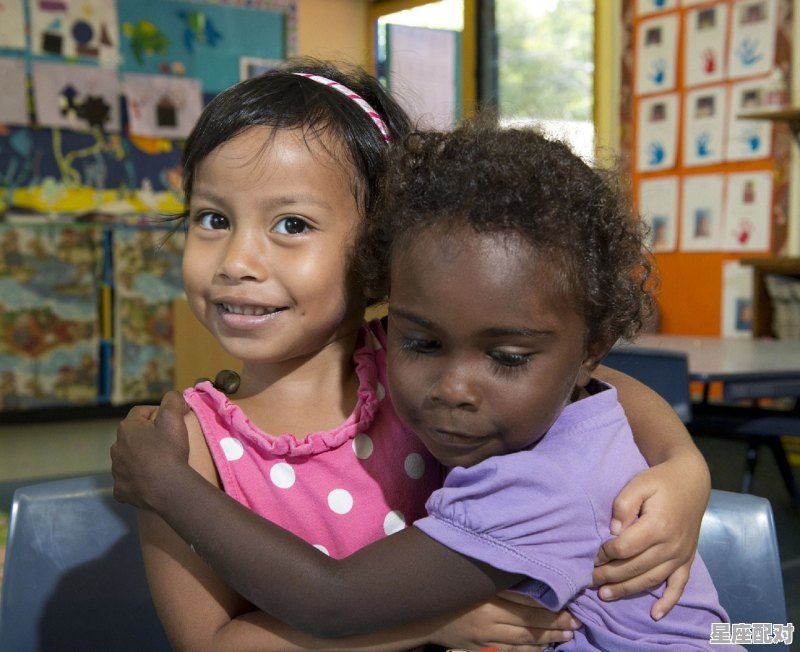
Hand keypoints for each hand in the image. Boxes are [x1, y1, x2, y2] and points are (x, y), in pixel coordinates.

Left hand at [110, 390, 190, 509]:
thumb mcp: (174, 418)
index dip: (156, 413)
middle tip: (166, 443)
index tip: (171, 421)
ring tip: (160, 463)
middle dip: (146, 437)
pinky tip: (151, 481)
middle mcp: (116, 448)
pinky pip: (128, 481)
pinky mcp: (120, 490)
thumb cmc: (169, 450)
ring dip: (140, 458)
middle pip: (133, 437)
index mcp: (126, 428)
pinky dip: (138, 480)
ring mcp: (117, 471)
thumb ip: (173, 400)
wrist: (167, 488)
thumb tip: (174, 396)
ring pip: (129, 459)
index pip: (140, 412)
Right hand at [433, 591, 579, 650]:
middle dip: (556, 623)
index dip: (550, 603)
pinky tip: (545, 647)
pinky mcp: (484, 647)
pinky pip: (513, 650)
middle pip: (530, 622)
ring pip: (525, 639)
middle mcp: (490, 618)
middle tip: (577, 621)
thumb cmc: (452, 588)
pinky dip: (531, 649)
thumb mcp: (475, 578)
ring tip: (568, 635)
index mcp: (489, 597)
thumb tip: (530, 571)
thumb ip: (500, 577)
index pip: (527, 602)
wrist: (426, 614)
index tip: (570, 601)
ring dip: (549, 638)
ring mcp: (487, 636)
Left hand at [591, 459, 708, 619]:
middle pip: (635, 568)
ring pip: (651, 580)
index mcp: (657, 526)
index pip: (625, 548)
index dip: (605, 553)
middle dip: (609, 576)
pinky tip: (655, 614)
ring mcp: (681, 555)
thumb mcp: (638, 484)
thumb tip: (614, 532)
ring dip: (627, 590)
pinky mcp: (687, 560)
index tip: (593, 553)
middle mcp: (671, 545)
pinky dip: (668, 602)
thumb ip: (623, 505)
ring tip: (604, 595)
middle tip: (589, 580)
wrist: (691, 482)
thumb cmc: (660, 482)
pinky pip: (679, 585)